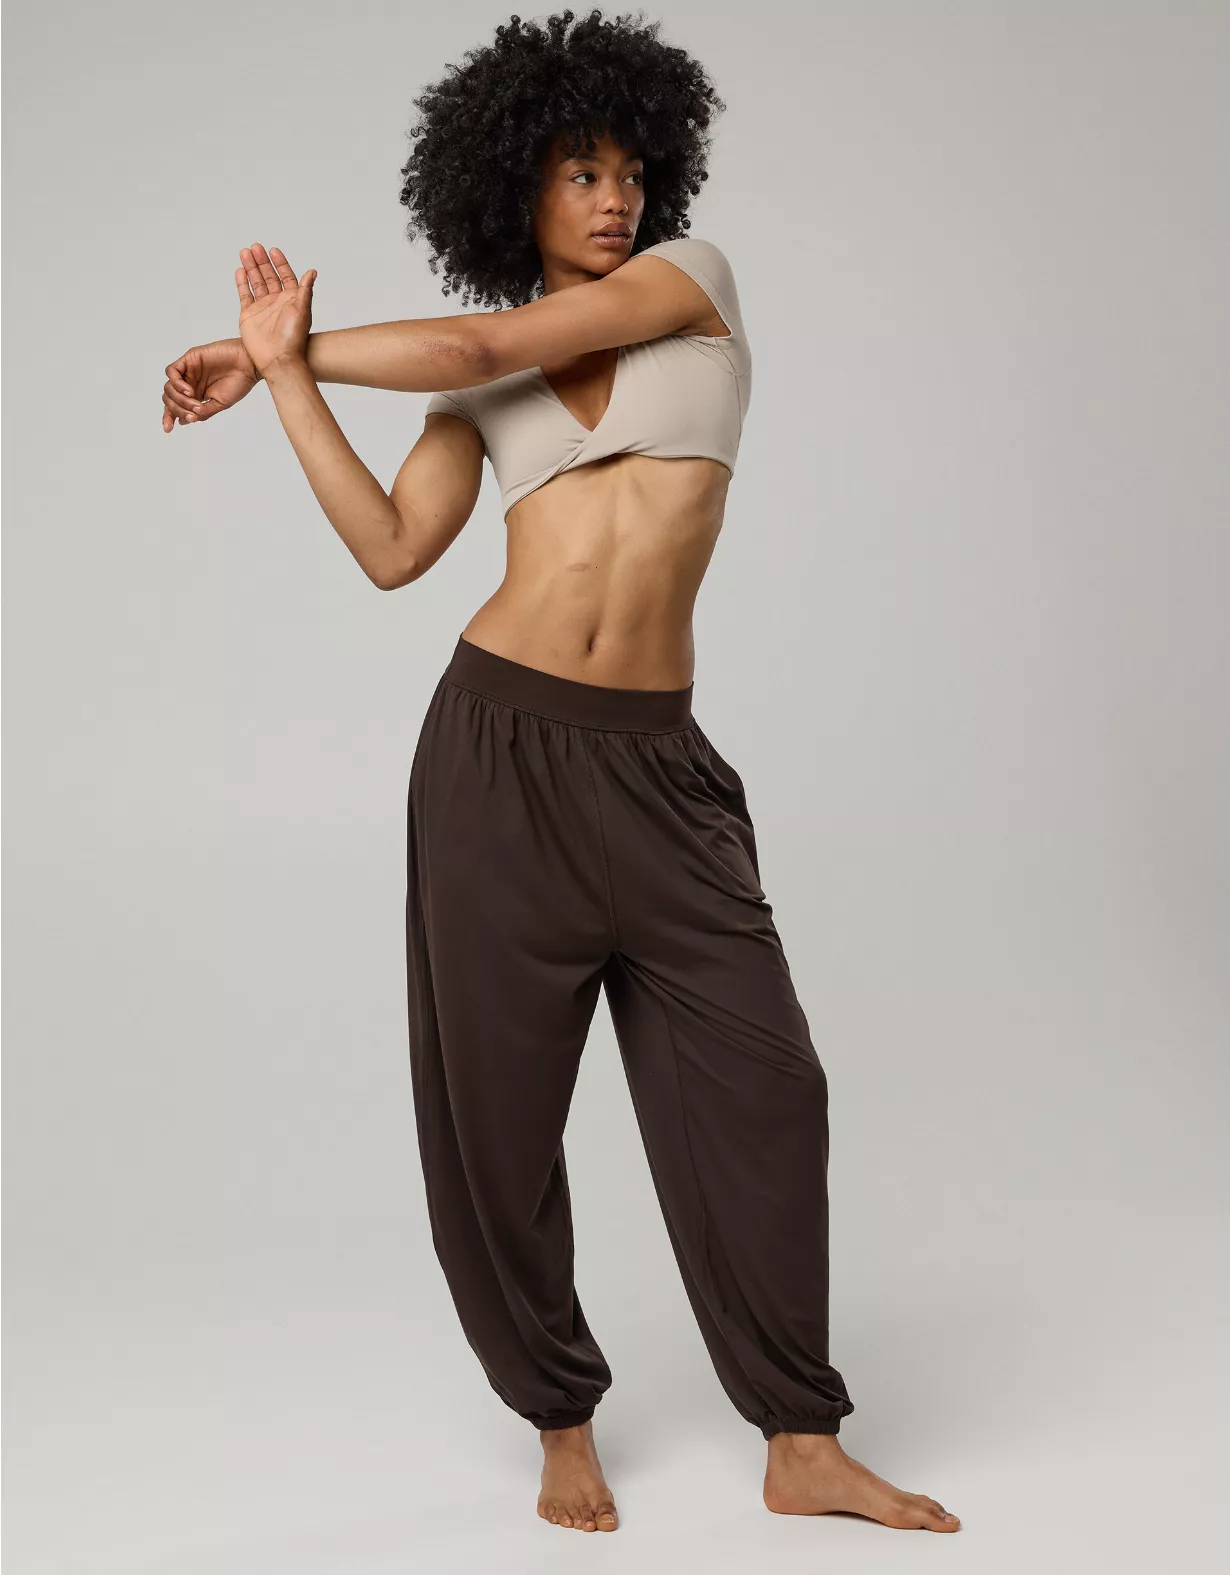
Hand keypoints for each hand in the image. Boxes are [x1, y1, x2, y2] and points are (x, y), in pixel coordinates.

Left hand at [162, 338, 259, 432]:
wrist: (248, 364)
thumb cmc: (239, 383)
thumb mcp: (220, 404)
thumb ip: (203, 412)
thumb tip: (183, 421)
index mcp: (196, 395)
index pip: (175, 406)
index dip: (169, 417)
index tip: (169, 429)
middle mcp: (190, 383)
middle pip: (169, 398)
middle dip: (177, 410)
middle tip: (192, 415)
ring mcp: (188, 371)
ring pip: (168, 387)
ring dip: (179, 399)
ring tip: (196, 403)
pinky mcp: (189, 359)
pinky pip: (171, 372)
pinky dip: (176, 383)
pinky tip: (189, 391)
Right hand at [236, 243, 316, 378]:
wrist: (278, 360)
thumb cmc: (293, 339)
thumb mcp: (303, 311)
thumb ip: (305, 290)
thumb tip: (312, 271)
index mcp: (292, 300)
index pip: (286, 276)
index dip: (280, 263)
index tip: (273, 251)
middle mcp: (277, 302)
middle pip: (268, 276)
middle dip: (262, 261)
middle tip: (255, 247)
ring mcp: (262, 308)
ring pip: (256, 282)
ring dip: (251, 267)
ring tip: (245, 252)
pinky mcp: (249, 315)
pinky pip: (245, 294)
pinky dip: (242, 282)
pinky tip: (240, 270)